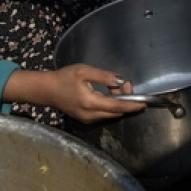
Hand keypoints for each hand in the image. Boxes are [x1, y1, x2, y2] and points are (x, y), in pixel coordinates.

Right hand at [6, 65, 145, 122]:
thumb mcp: (84, 71)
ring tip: (115, 85)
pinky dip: (109, 105)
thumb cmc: (64, 78)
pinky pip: (103, 113)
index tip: (144, 104)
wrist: (47, 90)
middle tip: (126, 84)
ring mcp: (87, 119)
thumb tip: (119, 81)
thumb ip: (104, 76)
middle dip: (125, 100)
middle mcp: (90, 115)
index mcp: (90, 103)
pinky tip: (107, 93)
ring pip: (110, 113)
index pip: (117, 107)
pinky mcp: (85, 118)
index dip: (132, 106)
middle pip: (115, 111)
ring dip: (117, 102)